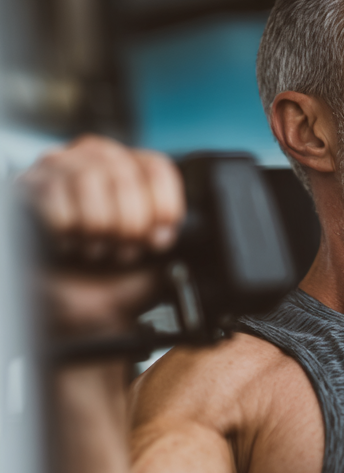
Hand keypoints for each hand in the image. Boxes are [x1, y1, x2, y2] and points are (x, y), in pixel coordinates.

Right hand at [19, 135, 184, 336]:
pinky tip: (66, 241)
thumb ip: (172, 239)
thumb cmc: (109, 283)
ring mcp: (60, 167)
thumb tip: (184, 230)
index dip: (163, 206)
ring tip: (93, 248)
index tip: (159, 238)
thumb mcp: (153, 262)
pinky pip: (55, 196)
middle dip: (129, 225)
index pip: (157, 167)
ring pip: (90, 180)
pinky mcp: (29, 185)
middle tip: (121, 250)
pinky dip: (66, 228)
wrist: (67, 313)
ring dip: (96, 228)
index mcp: (134, 171)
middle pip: (125, 174)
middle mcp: (97, 159)